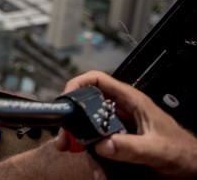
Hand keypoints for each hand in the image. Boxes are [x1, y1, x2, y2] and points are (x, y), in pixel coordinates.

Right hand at [54, 70, 196, 178]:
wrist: (191, 165)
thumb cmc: (182, 151)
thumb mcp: (156, 149)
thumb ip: (130, 147)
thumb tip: (103, 144)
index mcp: (130, 100)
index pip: (97, 80)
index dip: (78, 83)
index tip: (66, 98)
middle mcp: (121, 110)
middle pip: (87, 106)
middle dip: (73, 121)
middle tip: (65, 138)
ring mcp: (119, 125)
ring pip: (90, 127)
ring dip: (80, 142)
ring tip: (77, 154)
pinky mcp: (119, 140)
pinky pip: (99, 144)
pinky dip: (93, 155)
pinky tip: (97, 168)